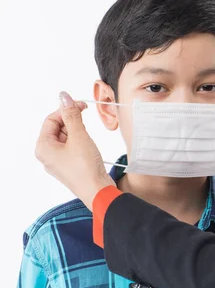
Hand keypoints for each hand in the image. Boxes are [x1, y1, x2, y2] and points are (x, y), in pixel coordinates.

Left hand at [35, 91, 114, 209]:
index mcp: (43, 147)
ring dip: (77, 132)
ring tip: (88, 137)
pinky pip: (71, 148)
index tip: (81, 105)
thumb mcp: (79, 136)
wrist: (97, 191)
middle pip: (57, 128)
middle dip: (72, 121)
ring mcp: (58, 162)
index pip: (51, 120)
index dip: (66, 110)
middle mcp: (47, 155)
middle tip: (86, 118)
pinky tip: (89, 145)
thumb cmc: (85, 168)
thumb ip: (72, 115)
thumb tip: (64, 97)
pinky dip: (80, 142)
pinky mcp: (69, 166)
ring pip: (66, 138)